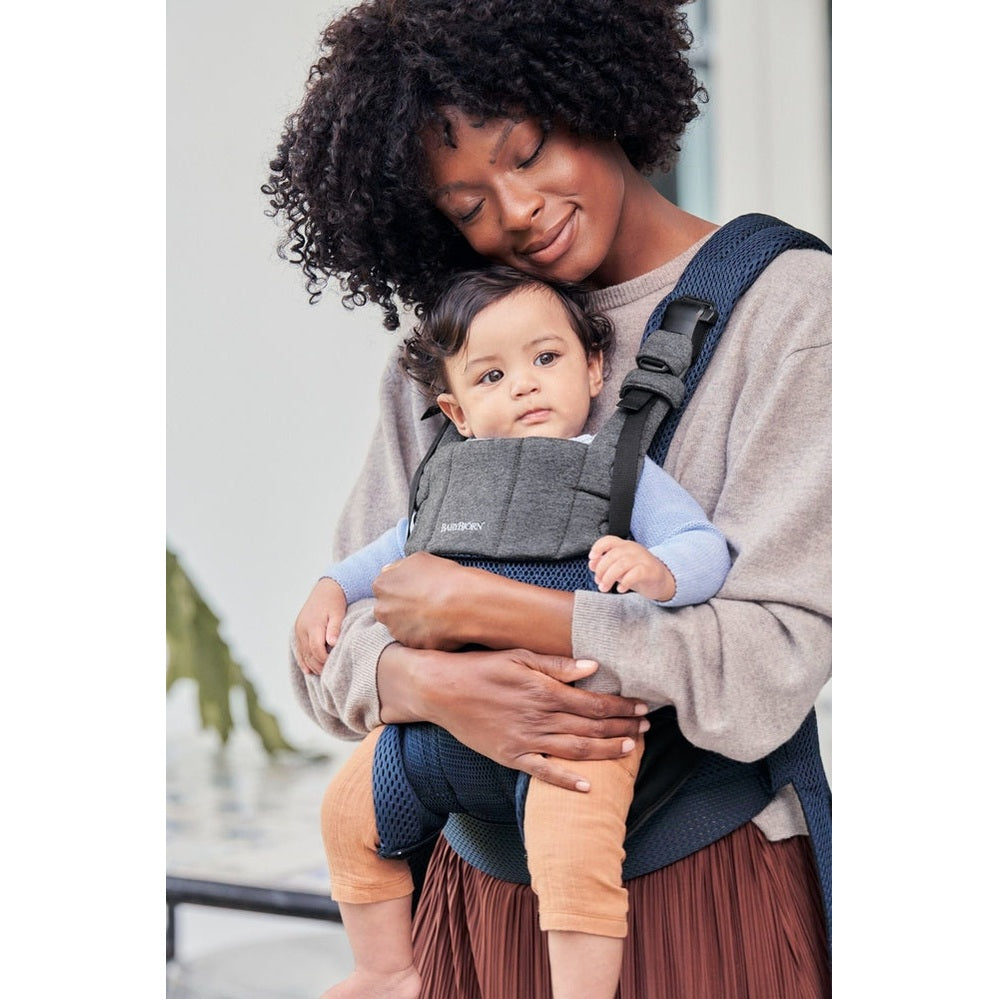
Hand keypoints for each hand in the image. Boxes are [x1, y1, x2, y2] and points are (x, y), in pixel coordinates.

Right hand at [293, 578, 347, 674]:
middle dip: (318, 666)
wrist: (326, 589)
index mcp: (313, 625)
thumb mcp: (338, 613)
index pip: (317, 650)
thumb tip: (332, 643)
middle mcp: (302, 629)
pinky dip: (303, 660)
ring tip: (321, 674)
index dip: (324, 660)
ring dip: (311, 665)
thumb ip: (335, 628)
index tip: (333, 666)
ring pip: (302, 654)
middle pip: (308, 654)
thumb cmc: (334, 601)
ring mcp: (299, 630)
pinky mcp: (298, 631)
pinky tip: (308, 670)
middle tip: (329, 674)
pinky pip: (299, 649)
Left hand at [371, 551, 479, 650]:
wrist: (464, 603)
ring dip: (413, 622)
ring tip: (435, 614)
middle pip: (388, 609)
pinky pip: (416, 640)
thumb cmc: (444, 577)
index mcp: (382, 585)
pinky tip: (440, 626)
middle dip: (402, 607)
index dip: (401, 588)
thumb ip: (398, 567)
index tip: (416, 590)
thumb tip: (392, 573)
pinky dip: (425, 635)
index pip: (384, 588)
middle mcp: (383, 609)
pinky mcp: (411, 645)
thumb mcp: (418, 559)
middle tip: (425, 603)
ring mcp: (396, 629)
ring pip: (401, 626)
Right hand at [379, 645, 649, 791]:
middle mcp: (540, 718)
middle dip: (623, 728)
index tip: (640, 706)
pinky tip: (587, 787)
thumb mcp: (518, 656)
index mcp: (544, 691)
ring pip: (576, 750)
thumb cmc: (481, 667)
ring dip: (607, 751)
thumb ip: (557, 664)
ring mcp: (525, 740)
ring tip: (631, 748)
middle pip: (591, 728)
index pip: (593, 703)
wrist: (441, 690)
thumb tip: (592, 667)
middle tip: (646, 727)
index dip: (620, 706)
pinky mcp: (511, 756)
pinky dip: (567, 781)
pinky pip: (544, 772)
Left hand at [588, 535, 675, 601]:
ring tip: (604, 588)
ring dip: (609, 577)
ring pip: (621, 564)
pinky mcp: (649, 570)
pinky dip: (624, 582)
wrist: (662, 581)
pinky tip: (620, 589)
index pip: (609, 540)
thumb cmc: (639, 573)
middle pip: (612, 555)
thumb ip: (606, 565)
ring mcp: (642, 559)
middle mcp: (633, 549)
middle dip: (601, 570)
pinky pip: (634, 574)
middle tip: (599, 582)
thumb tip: (592, 564)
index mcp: (625, 546)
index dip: (598, 547)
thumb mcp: (619, 568)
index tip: (591, 559)